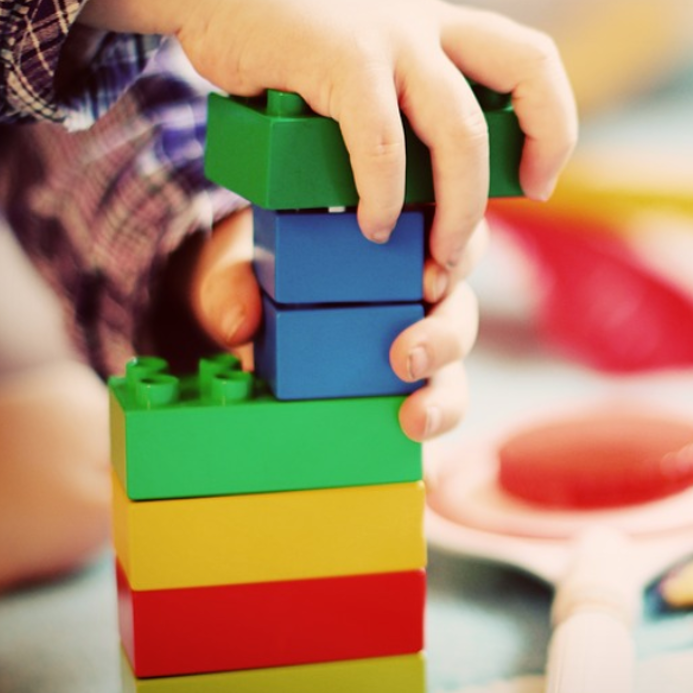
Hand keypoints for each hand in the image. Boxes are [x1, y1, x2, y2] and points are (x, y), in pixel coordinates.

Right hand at [81, 0, 577, 274]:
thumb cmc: (288, 37)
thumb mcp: (368, 58)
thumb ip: (402, 105)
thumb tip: (423, 192)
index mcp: (443, 29)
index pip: (534, 61)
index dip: (554, 123)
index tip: (538, 181)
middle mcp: (429, 27)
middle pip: (529, 71)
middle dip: (539, 150)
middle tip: (510, 213)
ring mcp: (389, 38)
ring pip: (461, 131)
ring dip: (458, 208)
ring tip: (434, 257)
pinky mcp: (340, 57)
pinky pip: (381, 141)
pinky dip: (381, 195)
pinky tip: (368, 224)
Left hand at [186, 209, 486, 441]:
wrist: (247, 319)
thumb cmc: (261, 276)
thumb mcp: (240, 269)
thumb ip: (232, 285)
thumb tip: (238, 323)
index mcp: (398, 242)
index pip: (452, 238)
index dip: (457, 256)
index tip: (428, 280)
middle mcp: (421, 292)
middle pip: (460, 307)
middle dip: (445, 335)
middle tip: (407, 356)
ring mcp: (420, 344)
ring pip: (455, 367)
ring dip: (445, 394)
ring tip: (415, 417)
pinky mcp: (409, 390)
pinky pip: (436, 408)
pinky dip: (434, 430)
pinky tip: (421, 454)